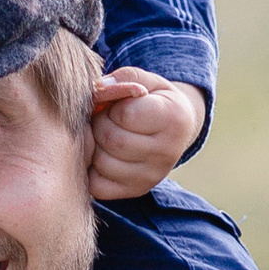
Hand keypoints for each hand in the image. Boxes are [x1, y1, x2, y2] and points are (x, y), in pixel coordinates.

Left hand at [87, 69, 207, 203]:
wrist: (176, 129)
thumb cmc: (154, 100)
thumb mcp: (145, 81)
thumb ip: (122, 78)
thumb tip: (96, 90)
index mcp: (173, 119)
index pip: (126, 114)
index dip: (113, 106)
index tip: (119, 105)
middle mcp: (167, 153)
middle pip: (112, 140)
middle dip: (100, 124)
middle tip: (108, 119)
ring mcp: (152, 176)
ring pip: (102, 163)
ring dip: (94, 145)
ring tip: (106, 135)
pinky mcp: (136, 190)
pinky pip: (98, 185)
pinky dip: (92, 169)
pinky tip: (102, 154)